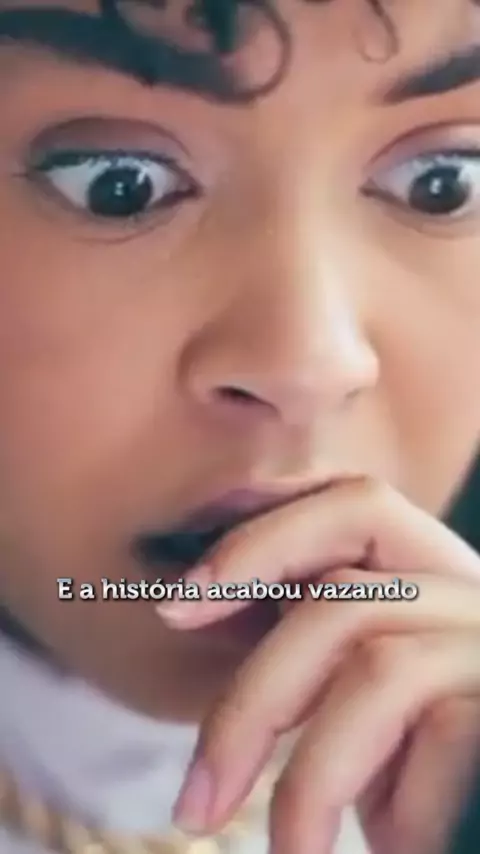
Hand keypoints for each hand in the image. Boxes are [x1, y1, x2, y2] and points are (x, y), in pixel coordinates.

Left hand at [157, 478, 479, 853]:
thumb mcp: (361, 703)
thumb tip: (197, 604)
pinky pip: (442, 736)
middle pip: (344, 599)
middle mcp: (476, 593)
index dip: (262, 539)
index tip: (177, 606)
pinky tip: (403, 844)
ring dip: (313, 777)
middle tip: (196, 801)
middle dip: (251, 700)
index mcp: (433, 576)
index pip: (355, 506)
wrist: (477, 825)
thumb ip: (314, 646)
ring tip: (293, 851)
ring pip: (378, 668)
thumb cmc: (432, 780)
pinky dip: (403, 808)